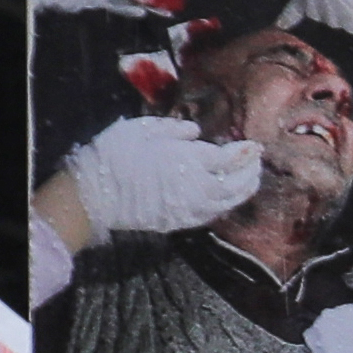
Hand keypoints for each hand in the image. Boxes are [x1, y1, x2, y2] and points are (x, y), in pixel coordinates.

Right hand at [61, 112, 263, 242]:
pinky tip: (225, 199)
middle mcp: (198, 188)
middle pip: (236, 185)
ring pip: (227, 204)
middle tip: (257, 163)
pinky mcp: (179, 223)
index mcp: (191, 161)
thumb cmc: (117, 154)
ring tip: (249, 181)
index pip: (229, 158)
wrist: (95, 195)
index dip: (245, 153)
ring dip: (242, 192)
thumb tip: (196, 132)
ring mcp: (190, 209)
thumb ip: (175, 129)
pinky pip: (211, 215)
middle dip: (251, 173)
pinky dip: (224, 206)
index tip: (255, 146)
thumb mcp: (144, 128)